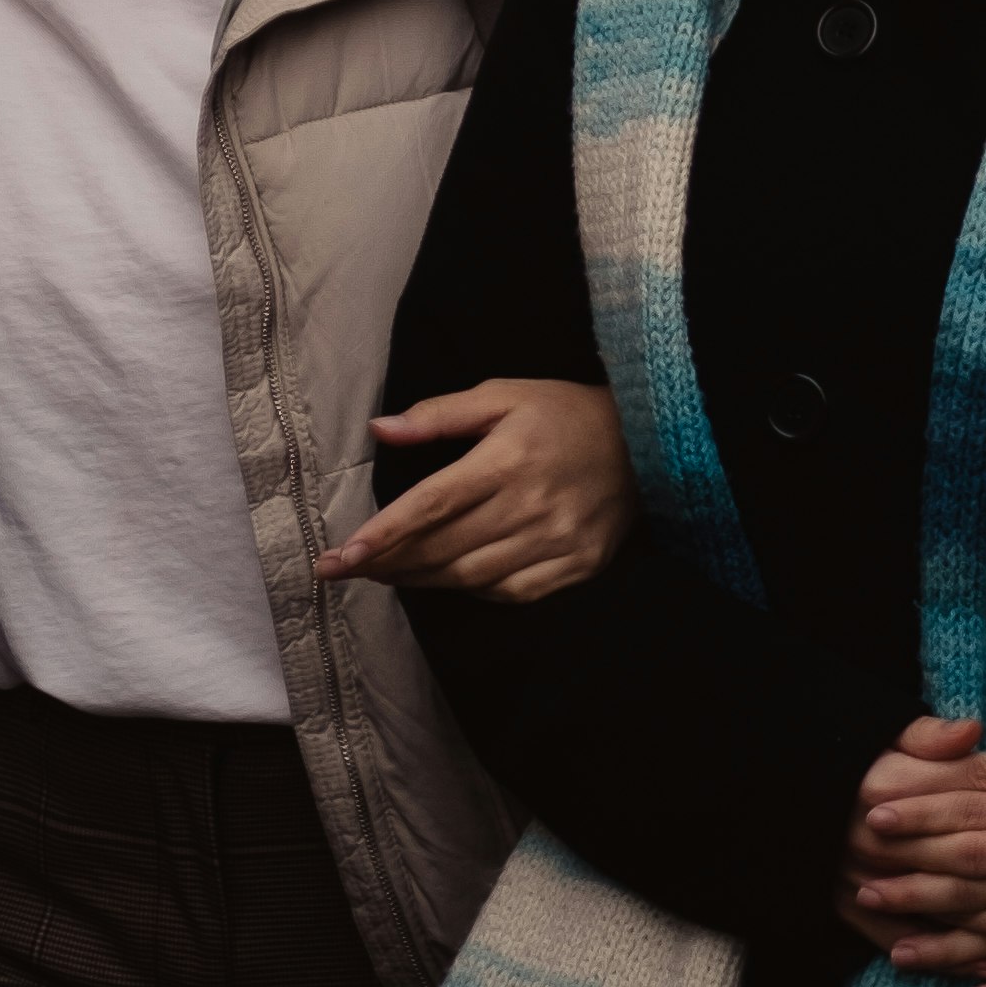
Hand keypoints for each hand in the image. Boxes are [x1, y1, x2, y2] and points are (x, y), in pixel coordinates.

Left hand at [318, 379, 638, 606]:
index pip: (431, 504)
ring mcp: (556, 541)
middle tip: (348, 568)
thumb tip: (381, 429)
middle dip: (387, 562)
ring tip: (388, 573)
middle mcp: (531, 504)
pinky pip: (509, 592)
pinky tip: (451, 577)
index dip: (383, 533)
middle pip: (443, 548)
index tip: (340, 556)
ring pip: (470, 577)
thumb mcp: (503, 394)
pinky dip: (473, 589)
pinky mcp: (575, 566)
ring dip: (421, 579)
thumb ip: (439, 414)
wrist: (645, 441)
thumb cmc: (562, 412)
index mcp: (508, 457)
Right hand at [843, 712, 985, 973]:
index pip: (973, 780)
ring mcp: (872, 878)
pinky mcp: (853, 911)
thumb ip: (926, 734)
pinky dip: (948, 958)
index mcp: (896, 783)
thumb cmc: (840, 760)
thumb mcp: (876, 731)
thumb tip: (974, 728)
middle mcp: (888, 835)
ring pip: (947, 900)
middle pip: (970, 843)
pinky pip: (908, 942)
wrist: (772, 807)